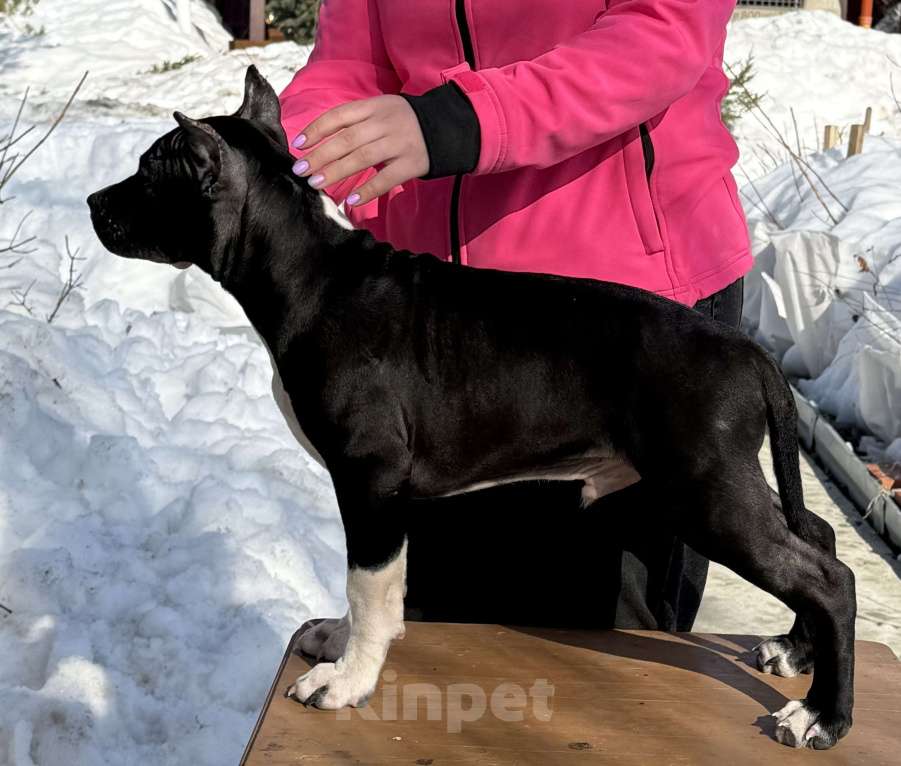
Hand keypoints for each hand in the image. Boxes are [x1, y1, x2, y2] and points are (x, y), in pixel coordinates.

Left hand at [290, 95, 428, 206]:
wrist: (447, 128)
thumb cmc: (404, 124)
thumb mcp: (381, 112)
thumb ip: (356, 124)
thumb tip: (320, 146)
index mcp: (375, 106)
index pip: (340, 115)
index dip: (317, 129)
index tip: (298, 144)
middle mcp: (386, 122)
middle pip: (347, 138)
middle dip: (321, 154)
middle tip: (301, 170)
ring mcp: (400, 143)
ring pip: (363, 157)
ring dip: (337, 171)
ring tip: (317, 183)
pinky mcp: (413, 163)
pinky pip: (386, 179)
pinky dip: (367, 190)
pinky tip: (351, 201)